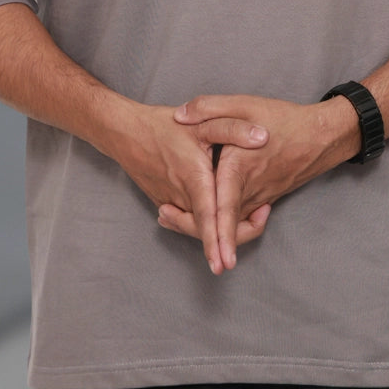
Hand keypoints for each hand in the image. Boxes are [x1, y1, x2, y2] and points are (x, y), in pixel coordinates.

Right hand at [112, 102, 268, 274]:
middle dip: (232, 234)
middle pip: (207, 229)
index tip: (224, 265)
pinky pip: (186, 218)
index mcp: (194, 179)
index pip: (207, 219)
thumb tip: (264, 137)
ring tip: (249, 211)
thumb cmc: (163, 126)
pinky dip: (202, 220)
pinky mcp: (163, 204)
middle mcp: (181, 198)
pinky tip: (219, 209)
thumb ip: (233, 129)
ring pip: (197, 226)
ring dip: (218, 226)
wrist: (125, 133)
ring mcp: (170, 204)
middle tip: (261, 216)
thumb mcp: (202, 123)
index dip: (216, 242)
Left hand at [159, 93, 358, 270]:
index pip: (226, 209)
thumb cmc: (284, 120)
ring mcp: (257, 198)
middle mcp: (249, 191)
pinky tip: (204, 208)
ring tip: (171, 211)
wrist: (320, 136)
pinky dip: (221, 221)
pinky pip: (239, 218)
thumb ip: (209, 107)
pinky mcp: (262, 199)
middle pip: (223, 226)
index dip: (219, 236)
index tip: (218, 261)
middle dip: (195, 233)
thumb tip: (179, 116)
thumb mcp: (245, 104)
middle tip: (163, 217)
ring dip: (205, 226)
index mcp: (240, 169)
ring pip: (231, 225)